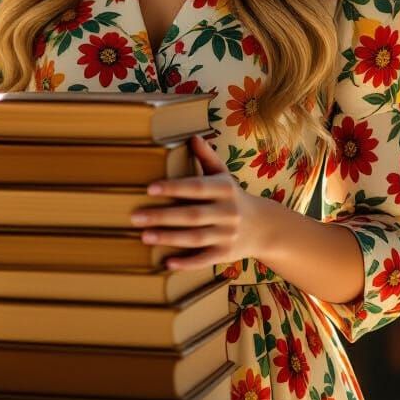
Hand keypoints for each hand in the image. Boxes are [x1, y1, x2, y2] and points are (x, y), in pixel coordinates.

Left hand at [130, 133, 263, 270]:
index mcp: (225, 189)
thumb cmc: (234, 196)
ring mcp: (227, 235)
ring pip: (195, 238)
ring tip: (144, 236)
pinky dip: (187, 262)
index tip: (150, 188)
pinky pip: (204, 259)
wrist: (264, 227)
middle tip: (135, 216)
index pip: (197, 187)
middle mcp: (228, 212)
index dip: (174, 188)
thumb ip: (207, 157)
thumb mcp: (224, 175)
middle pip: (192, 215)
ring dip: (169, 238)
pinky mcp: (226, 254)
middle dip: (163, 216)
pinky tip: (167, 263)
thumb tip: (192, 137)